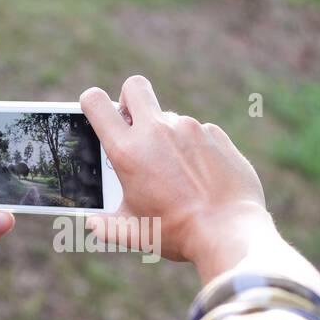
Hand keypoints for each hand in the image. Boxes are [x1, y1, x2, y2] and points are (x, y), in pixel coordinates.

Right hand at [79, 76, 272, 279]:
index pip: (96, 102)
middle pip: (134, 86)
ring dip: (166, 135)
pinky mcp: (215, 134)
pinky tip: (202, 176)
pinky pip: (197, 132)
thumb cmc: (176, 233)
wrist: (228, 231)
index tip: (97, 114)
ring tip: (177, 173)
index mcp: (127, 151)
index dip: (91, 102)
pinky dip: (194, 148)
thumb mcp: (132, 233)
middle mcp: (156, 131)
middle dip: (129, 98)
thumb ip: (106, 225)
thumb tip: (94, 223)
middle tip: (134, 125)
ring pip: (169, 117)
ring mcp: (189, 128)